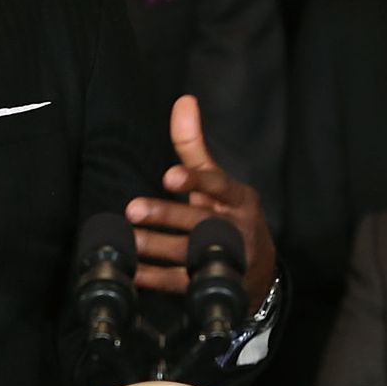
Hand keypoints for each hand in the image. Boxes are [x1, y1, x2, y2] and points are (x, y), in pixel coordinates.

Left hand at [125, 95, 277, 300]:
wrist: (258, 271)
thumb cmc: (230, 216)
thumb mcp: (218, 182)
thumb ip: (195, 145)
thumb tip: (183, 101)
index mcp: (237, 198)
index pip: (218, 185)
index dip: (194, 181)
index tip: (169, 176)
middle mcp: (234, 227)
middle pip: (201, 221)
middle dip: (168, 215)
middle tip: (134, 209)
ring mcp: (226, 258)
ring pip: (190, 253)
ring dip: (157, 247)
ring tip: (128, 241)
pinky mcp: (210, 284)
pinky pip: (180, 282)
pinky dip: (154, 278)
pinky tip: (132, 272)